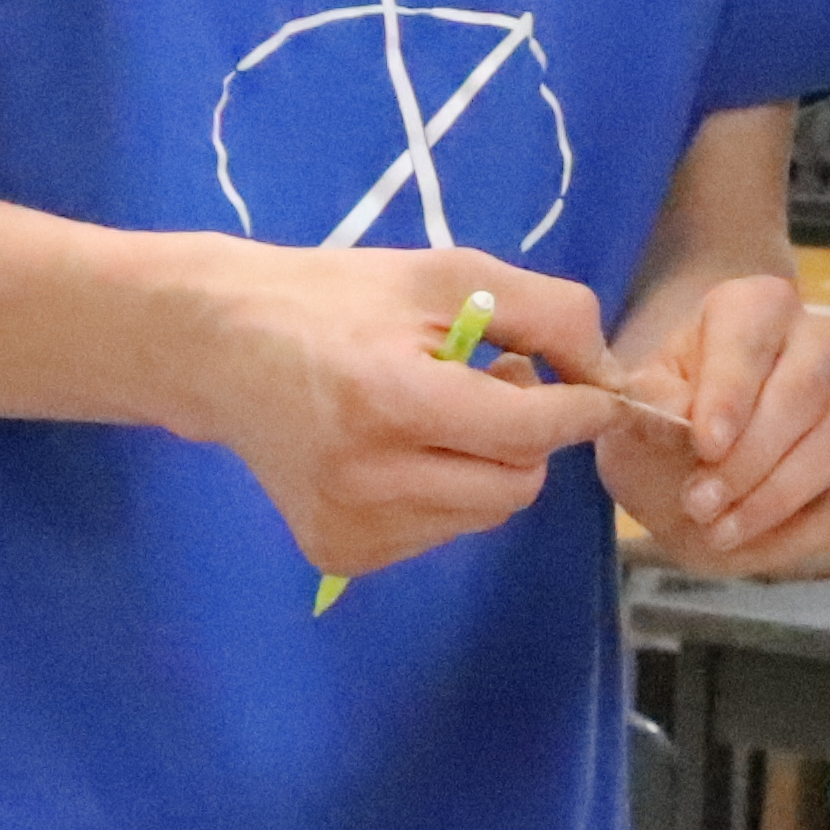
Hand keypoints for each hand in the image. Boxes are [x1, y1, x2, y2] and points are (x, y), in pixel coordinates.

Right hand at [164, 243, 620, 582]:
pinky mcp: (338, 554)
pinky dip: (445, 493)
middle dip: (526, 437)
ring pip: (484, 514)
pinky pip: (441, 532)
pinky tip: (401, 449)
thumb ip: (547, 314)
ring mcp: (349, 527)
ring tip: (437, 411)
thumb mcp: (447, 275)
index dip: (577, 410)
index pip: (526, 432)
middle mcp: (366, 479)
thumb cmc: (339, 301)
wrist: (219, 346)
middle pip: (516, 485)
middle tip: (487, 382)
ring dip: (485, 465)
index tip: (595, 391)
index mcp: (388, 400)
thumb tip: (609, 376)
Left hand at [597, 269, 829, 572]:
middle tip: (698, 504)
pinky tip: (750, 539)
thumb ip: (638, 395)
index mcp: (753, 308)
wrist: (690, 481)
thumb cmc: (661, 429)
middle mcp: (817, 342)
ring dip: (771, 497)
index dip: (731, 391)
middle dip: (748, 457)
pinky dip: (797, 528)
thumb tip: (656, 391)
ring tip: (717, 530)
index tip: (706, 443)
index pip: (751, 336)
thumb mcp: (631, 410)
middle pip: (800, 392)